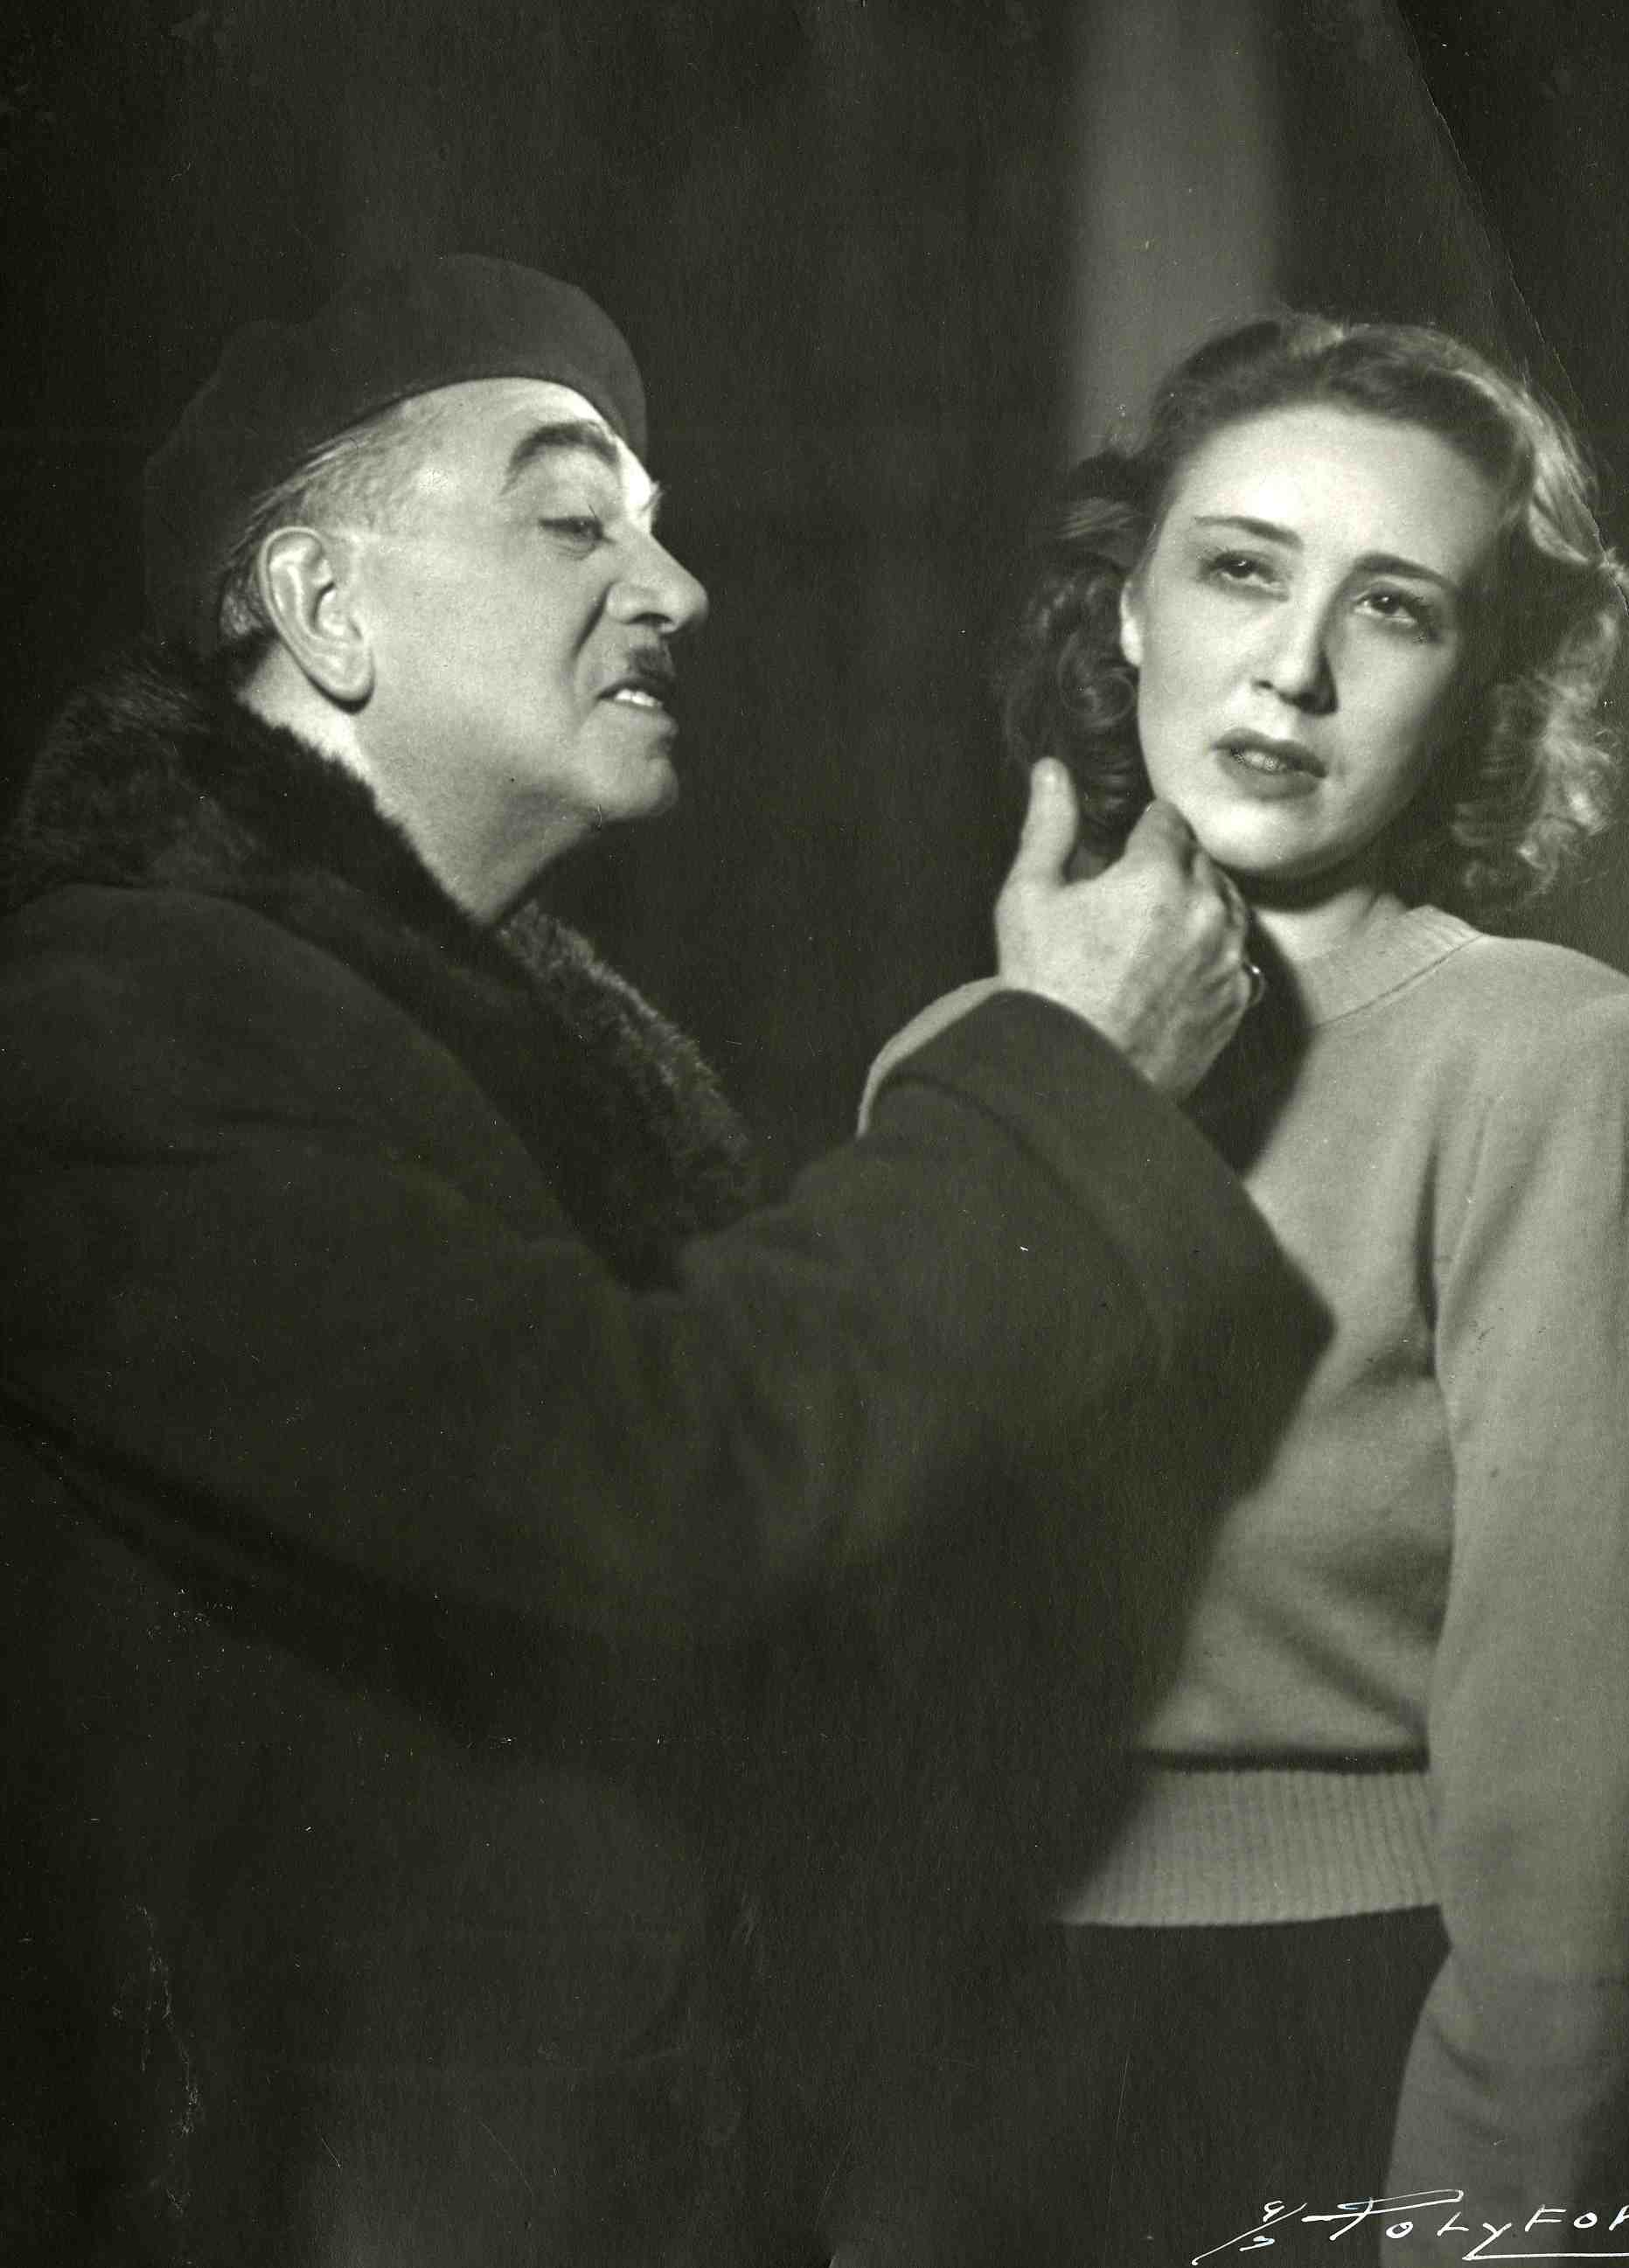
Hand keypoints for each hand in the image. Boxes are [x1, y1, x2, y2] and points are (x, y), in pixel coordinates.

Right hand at [994, 763, 1253, 1096]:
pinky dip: (1214, 955)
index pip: (1168, 820)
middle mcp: (1206, 911)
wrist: (1073, 1078)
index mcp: (1156, 875)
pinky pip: (1237, 959)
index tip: (1128, 846)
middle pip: (1202, 860)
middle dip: (1173, 865)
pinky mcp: (1236, 1003)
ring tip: (1159, 928)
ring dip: (1201, 905)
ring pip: (1229, 906)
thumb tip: (1052, 771)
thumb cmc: (1044, 988)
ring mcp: (1227, 960)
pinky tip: (1176, 970)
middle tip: (1134, 893)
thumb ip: (1048, 826)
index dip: (1144, 829)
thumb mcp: (1029, 898)